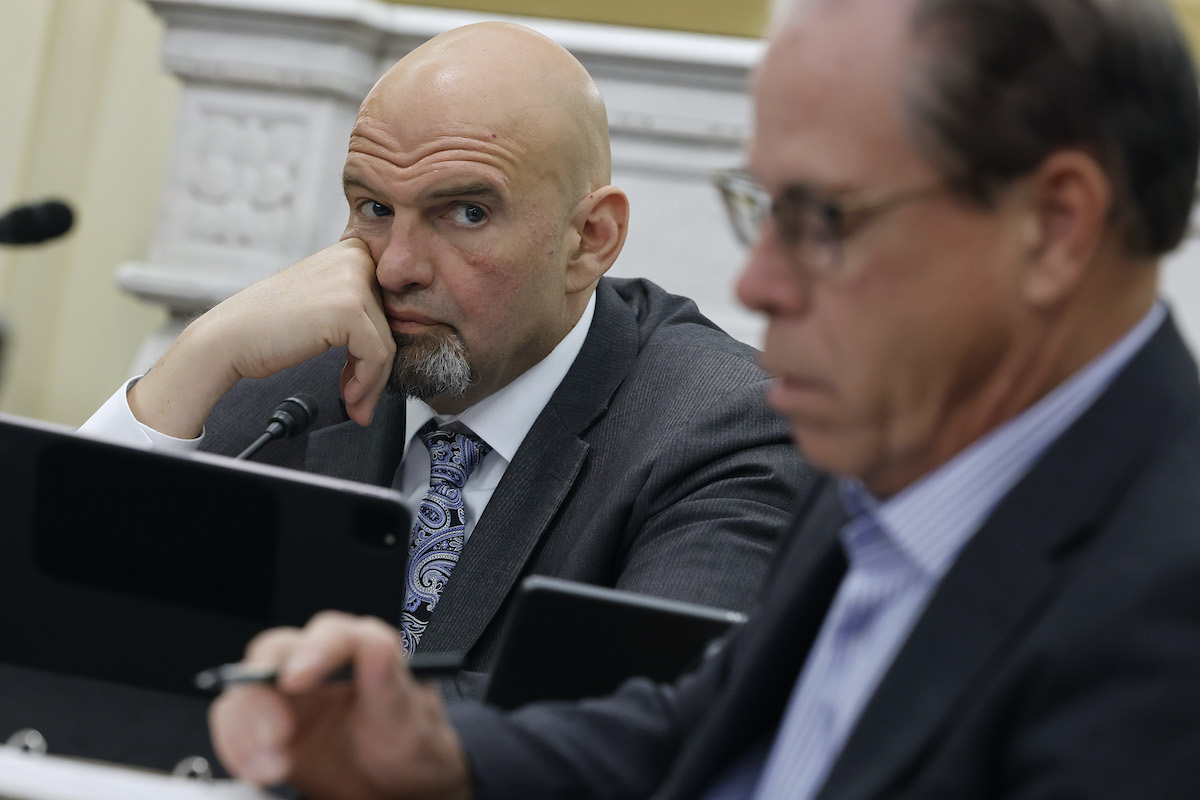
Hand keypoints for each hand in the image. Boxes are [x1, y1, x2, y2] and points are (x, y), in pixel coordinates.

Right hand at [129, 239, 394, 436]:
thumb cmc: (270, 326)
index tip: (361, 378)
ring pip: (388, 344)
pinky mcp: (350, 308)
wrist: (228, 338)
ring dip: (372, 383)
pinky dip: (367, 384)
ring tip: (354, 404)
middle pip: (390, 326)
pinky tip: (349, 397)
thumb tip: (396, 344)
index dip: (376, 347)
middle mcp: (356, 257)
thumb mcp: (323, 303)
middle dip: (374, 369)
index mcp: (352, 251)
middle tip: (357, 398)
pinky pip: (378, 356)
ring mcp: (353, 280)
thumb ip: (359, 308)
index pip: (387, 307)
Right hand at [210, 612, 471, 799]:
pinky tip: (259, 771)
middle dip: (265, 693)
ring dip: (246, 729)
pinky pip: (233, 722)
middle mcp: (321, 660)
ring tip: (274, 769)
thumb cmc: (414, 745)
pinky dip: (235, 748)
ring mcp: (290, 691)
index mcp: (362, 648)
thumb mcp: (411, 721)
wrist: (400, 787)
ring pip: (246, 688)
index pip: (334, 635)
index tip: (297, 680)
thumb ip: (390, 685)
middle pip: (275, 652)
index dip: (313, 652)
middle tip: (275, 737)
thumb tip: (379, 646)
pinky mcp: (267, 722)